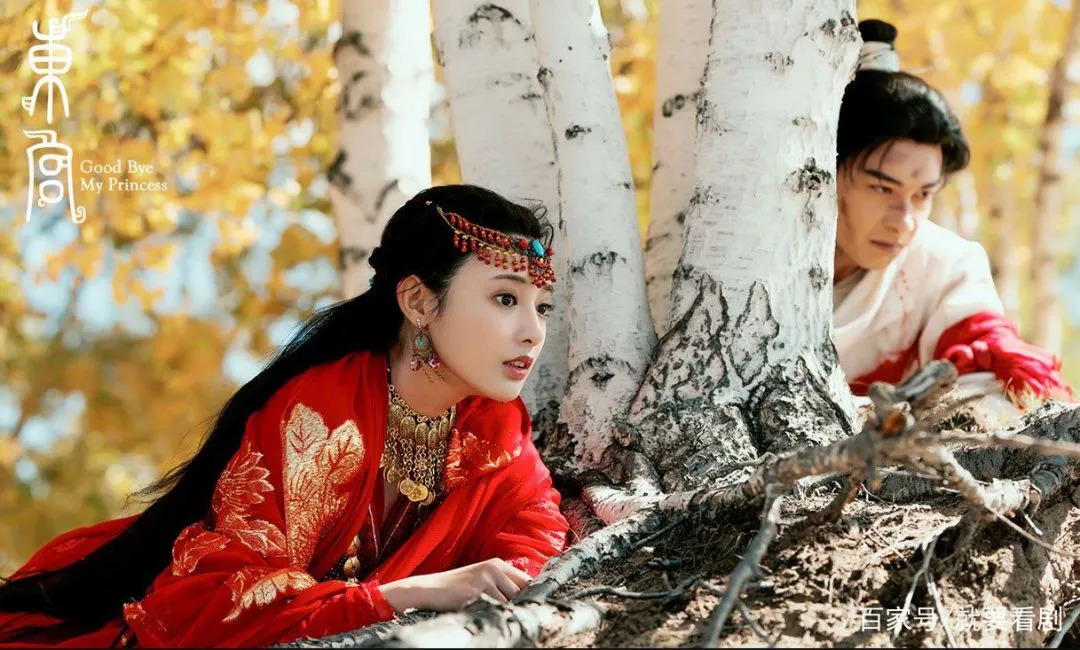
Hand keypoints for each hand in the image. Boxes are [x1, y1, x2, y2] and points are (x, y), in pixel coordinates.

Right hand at [378, 558, 531, 613]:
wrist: (430, 589)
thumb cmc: (455, 588)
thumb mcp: (481, 579)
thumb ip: (501, 584)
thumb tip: (524, 598)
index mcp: (497, 564)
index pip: (526, 580)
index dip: (528, 594)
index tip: (527, 605)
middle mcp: (494, 568)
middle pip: (520, 591)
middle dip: (516, 603)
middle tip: (506, 612)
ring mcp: (486, 578)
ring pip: (509, 602)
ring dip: (503, 610)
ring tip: (488, 611)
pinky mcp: (478, 590)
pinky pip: (495, 607)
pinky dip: (491, 613)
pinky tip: (480, 612)